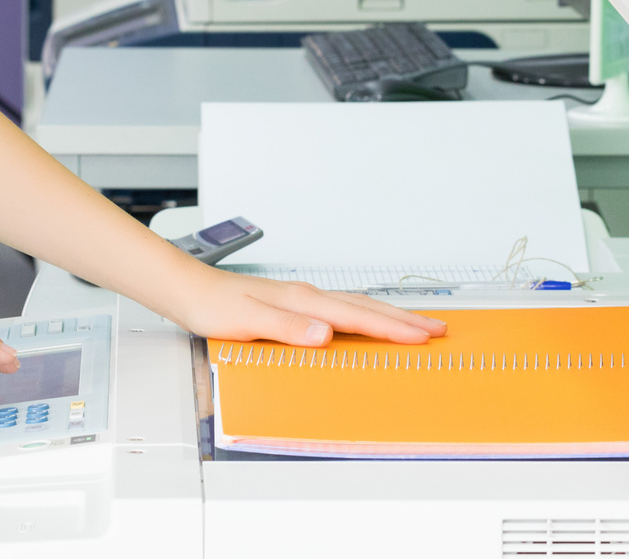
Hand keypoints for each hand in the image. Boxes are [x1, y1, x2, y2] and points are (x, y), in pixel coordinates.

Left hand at [159, 270, 446, 346]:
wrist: (190, 291)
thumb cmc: (214, 308)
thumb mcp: (249, 323)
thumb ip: (288, 329)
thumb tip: (325, 333)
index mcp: (303, 301)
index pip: (357, 317)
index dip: (393, 329)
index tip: (423, 336)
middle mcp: (308, 296)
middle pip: (366, 308)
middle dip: (404, 320)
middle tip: (438, 329)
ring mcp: (303, 298)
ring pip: (357, 306)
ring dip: (389, 316)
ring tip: (416, 324)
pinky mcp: (295, 304)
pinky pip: (342, 310)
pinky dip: (365, 315)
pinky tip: (367, 322)